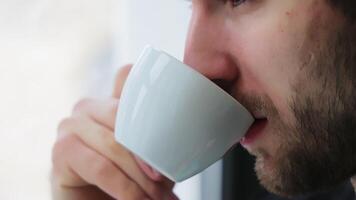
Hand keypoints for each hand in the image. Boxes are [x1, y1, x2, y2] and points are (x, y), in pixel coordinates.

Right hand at [52, 65, 176, 199]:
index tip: (175, 123)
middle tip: (166, 182)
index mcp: (110, 101)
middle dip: (150, 154)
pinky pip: (99, 166)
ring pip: (114, 144)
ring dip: (139, 177)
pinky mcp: (61, 151)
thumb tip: (190, 134)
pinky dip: (123, 187)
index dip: (150, 94)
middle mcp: (88, 107)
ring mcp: (71, 125)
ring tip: (156, 198)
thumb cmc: (128, 178)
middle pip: (125, 116)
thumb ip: (159, 136)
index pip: (129, 76)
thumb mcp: (150, 155)